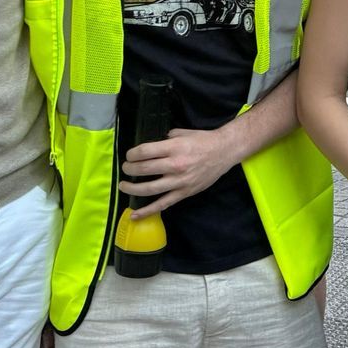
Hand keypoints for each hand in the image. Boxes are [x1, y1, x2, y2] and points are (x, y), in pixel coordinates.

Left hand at [119, 128, 235, 216]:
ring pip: (149, 189)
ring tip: (124, 186)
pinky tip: (135, 214)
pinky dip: (147, 211)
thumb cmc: (203, 140)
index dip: (132, 154)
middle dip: (129, 169)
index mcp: (174, 147)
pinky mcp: (184, 193)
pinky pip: (163, 204)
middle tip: (126, 168)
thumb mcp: (183, 133)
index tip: (129, 156)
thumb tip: (153, 146)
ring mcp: (179, 181)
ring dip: (132, 189)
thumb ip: (166, 138)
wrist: (224, 151)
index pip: (145, 152)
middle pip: (144, 169)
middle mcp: (175, 165)